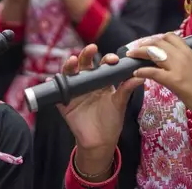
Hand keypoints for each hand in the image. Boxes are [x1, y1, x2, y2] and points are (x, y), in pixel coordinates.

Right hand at [58, 45, 143, 163]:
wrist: (101, 141)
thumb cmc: (112, 120)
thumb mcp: (120, 103)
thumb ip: (127, 89)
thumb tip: (141, 76)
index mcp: (102, 80)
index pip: (103, 64)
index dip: (107, 59)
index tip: (113, 60)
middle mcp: (88, 82)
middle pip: (85, 64)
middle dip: (87, 55)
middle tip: (91, 49)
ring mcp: (75, 91)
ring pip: (70, 74)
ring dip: (70, 66)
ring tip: (72, 61)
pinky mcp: (65, 103)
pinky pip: (57, 94)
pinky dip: (52, 86)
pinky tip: (50, 81)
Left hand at [127, 33, 191, 123]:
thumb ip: (185, 64)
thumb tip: (173, 65)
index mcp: (190, 52)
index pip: (170, 37)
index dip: (156, 39)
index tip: (148, 44)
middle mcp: (183, 56)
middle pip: (159, 42)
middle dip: (144, 44)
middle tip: (135, 50)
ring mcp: (178, 68)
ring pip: (154, 53)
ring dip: (140, 53)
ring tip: (131, 57)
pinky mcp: (175, 81)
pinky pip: (154, 72)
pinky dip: (142, 71)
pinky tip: (136, 73)